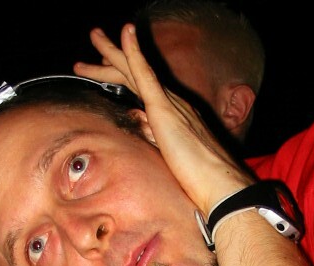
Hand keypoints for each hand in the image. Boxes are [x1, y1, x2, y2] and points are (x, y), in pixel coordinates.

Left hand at [74, 25, 251, 214]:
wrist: (218, 185)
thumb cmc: (198, 180)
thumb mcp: (168, 155)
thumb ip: (153, 135)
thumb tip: (137, 119)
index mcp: (172, 116)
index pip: (142, 90)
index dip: (122, 76)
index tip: (102, 68)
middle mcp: (173, 102)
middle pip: (135, 74)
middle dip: (112, 56)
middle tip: (94, 38)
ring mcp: (169, 103)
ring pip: (134, 69)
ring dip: (113, 50)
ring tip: (94, 35)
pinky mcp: (164, 109)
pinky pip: (146, 74)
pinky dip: (134, 53)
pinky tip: (126, 33)